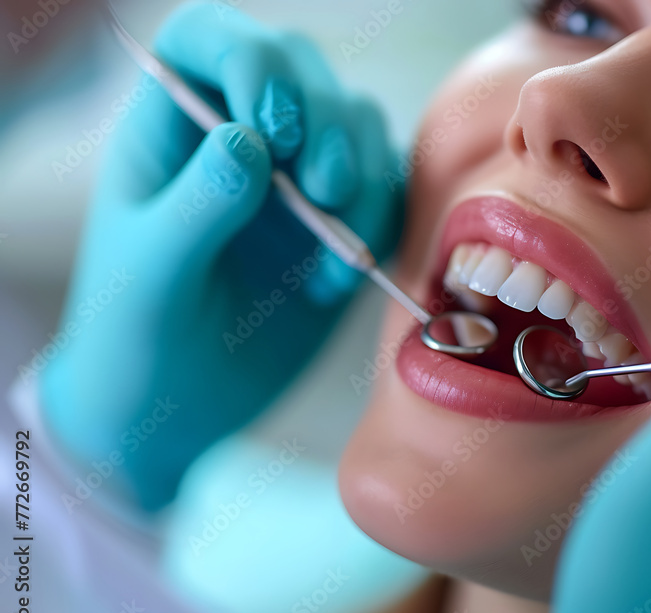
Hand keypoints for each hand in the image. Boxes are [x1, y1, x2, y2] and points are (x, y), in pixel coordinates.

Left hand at [38, 3, 402, 509]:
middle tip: (320, 189)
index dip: (249, 57)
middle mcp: (241, 137)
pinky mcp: (342, 225)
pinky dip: (380, 226)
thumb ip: (195, 204)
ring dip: (362, 173)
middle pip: (301, 72)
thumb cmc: (138, 335)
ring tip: (336, 243)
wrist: (178, 408)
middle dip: (324, 122)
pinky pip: (385, 191)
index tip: (270, 124)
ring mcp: (296, 179)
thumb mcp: (150, 273)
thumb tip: (247, 141)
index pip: (209, 39)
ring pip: (356, 125)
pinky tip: (337, 280)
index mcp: (173, 126)